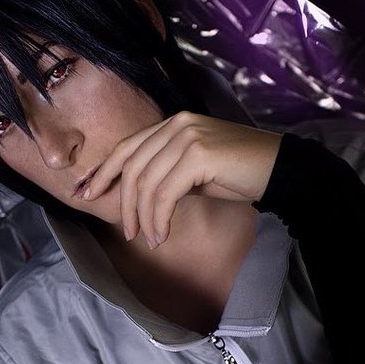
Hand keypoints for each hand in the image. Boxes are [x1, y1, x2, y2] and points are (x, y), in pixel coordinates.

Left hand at [84, 111, 282, 246]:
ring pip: (146, 183)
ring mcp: (187, 136)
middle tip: (128, 233)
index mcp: (172, 124)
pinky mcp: (198, 154)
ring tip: (150, 239)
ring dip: (143, 218)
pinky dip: (159, 218)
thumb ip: (166, 174)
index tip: (85, 194)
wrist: (279, 169)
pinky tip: (163, 233)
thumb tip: (137, 198)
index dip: (103, 173)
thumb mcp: (194, 171)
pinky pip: (165, 194)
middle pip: (132, 167)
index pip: (127, 148)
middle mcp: (176, 124)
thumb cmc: (238, 173)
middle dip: (123, 204)